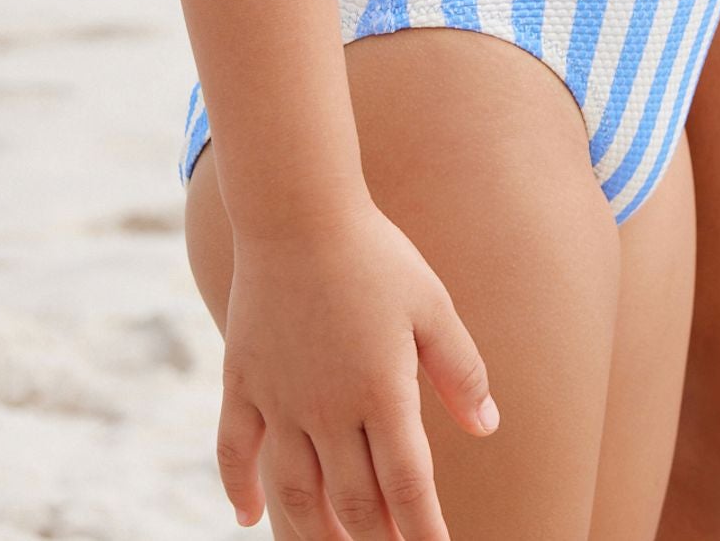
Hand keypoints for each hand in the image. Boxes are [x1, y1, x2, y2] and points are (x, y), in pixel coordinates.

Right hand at [216, 201, 496, 538]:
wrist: (298, 212)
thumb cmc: (375, 254)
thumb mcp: (432, 305)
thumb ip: (459, 370)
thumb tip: (486, 426)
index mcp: (382, 391)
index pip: (408, 484)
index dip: (423, 528)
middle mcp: (328, 408)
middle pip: (353, 500)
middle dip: (373, 538)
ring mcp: (279, 399)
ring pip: (295, 490)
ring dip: (315, 529)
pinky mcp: (242, 381)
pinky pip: (233, 451)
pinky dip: (238, 489)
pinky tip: (249, 517)